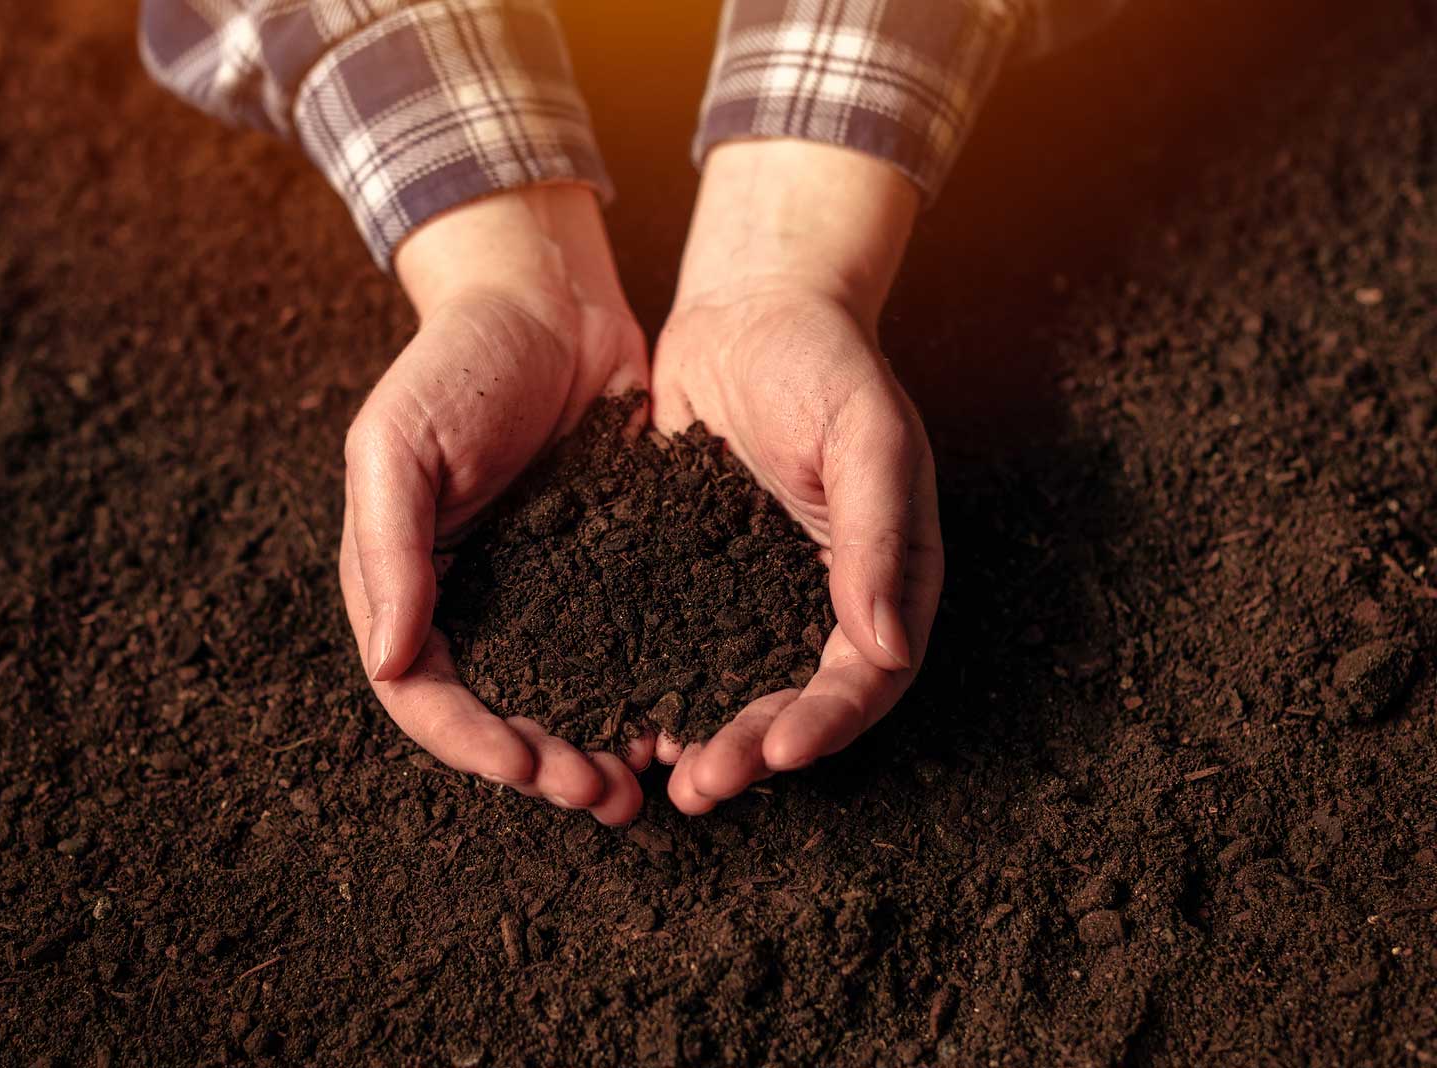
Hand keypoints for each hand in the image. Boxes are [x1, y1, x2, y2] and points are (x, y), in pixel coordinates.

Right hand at [339, 185, 650, 823]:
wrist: (551, 302)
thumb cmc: (458, 361)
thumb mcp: (397, 442)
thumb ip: (388, 548)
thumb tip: (389, 659)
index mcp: (406, 584)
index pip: (422, 694)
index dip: (470, 741)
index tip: (525, 765)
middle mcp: (470, 603)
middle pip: (496, 714)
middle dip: (542, 765)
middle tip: (600, 795)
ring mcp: (539, 593)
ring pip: (560, 698)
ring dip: (592, 748)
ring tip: (638, 784)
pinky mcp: (605, 573)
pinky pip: (619, 650)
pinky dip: (640, 692)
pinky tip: (677, 718)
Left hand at [650, 141, 944, 813]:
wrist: (750, 306)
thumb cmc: (825, 359)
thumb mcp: (867, 435)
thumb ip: (879, 537)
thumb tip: (888, 648)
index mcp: (884, 576)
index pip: (866, 677)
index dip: (826, 725)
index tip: (776, 754)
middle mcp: (820, 599)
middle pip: (795, 702)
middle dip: (752, 751)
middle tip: (697, 786)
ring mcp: (754, 590)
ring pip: (732, 685)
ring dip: (699, 734)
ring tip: (653, 774)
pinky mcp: (693, 573)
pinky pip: (677, 642)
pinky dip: (652, 682)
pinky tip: (612, 710)